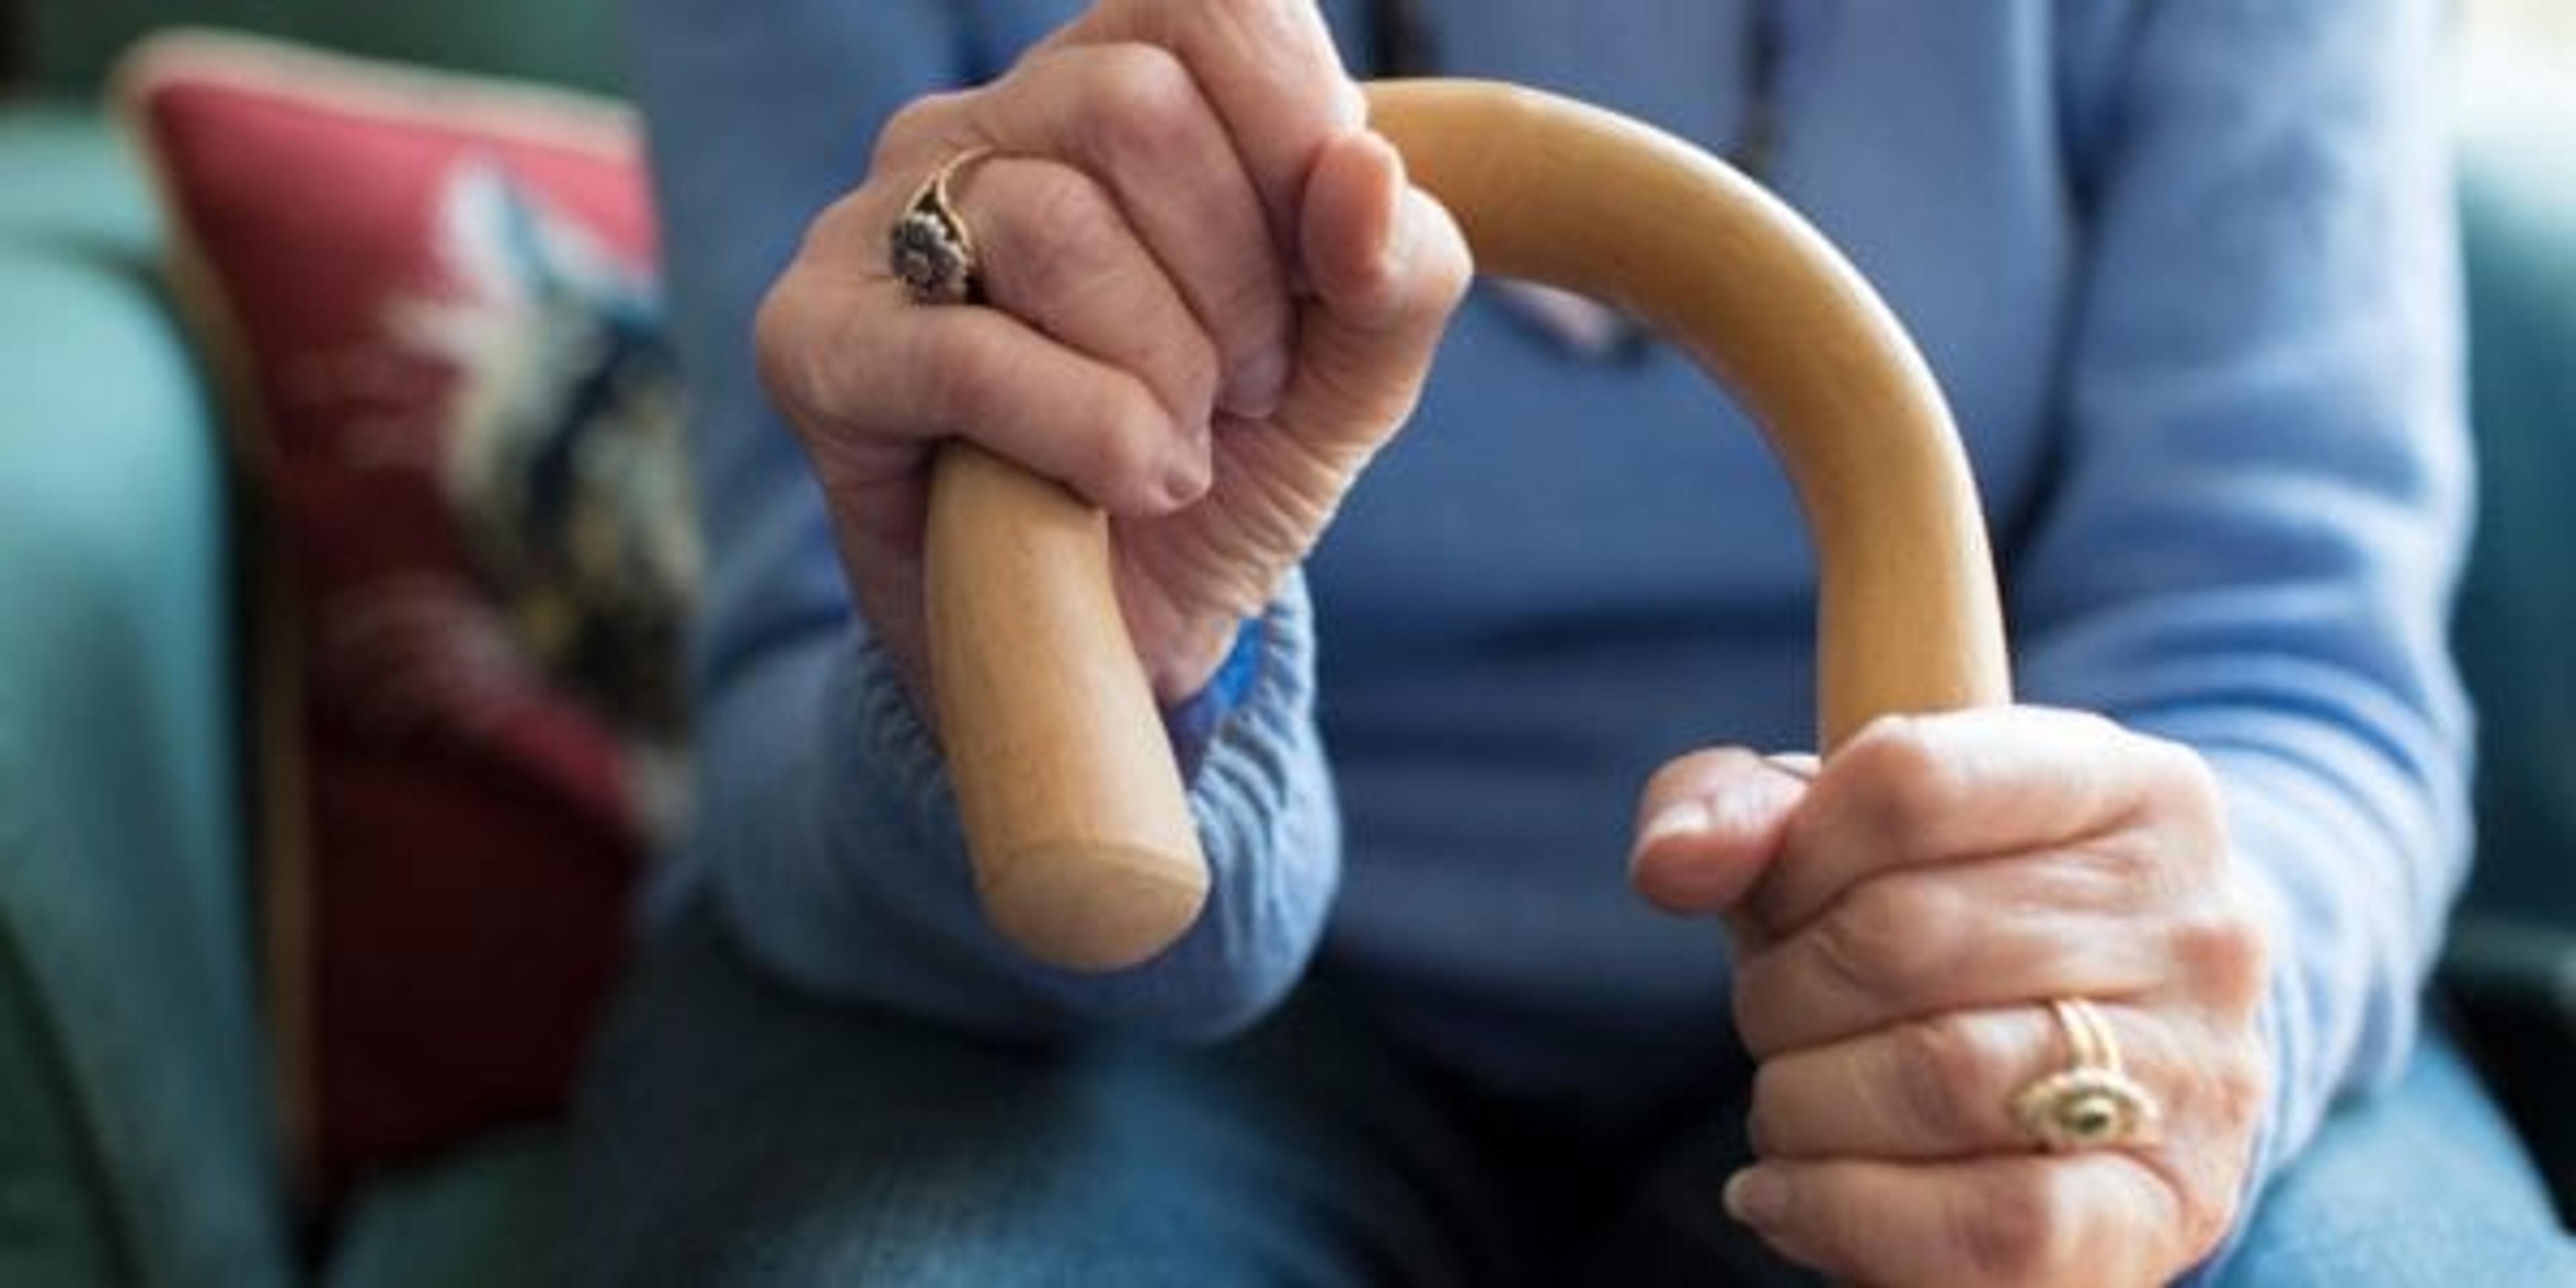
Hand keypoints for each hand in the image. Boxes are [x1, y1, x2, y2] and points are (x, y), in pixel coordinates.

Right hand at [755, 0, 1471, 703]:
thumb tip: (1362, 174)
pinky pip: (970, 353)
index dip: (1296, 121)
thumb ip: (1394, 273)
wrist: (1106, 643)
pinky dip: (1089, 434)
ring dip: (1163, 370)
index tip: (1328, 261)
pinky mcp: (816, 342)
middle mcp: (980, 125)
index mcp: (1109, 87)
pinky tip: (1128, 487)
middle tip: (1244, 387)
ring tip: (1176, 450)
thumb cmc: (1214, 472)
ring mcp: (879, 224)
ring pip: (1054, 222)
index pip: (1209, 3)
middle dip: (1237, 276)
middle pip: (1134, 103)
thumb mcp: (1347, 380)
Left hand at [1630, 707, 2271, 1285]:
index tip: (1779, 899)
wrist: (2110, 1072)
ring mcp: (2198, 1072)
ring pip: (1938, 1077)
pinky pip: (1990, 1224)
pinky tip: (1785, 1194)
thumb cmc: (1945, 924)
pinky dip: (1842, 1212)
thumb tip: (1674, 862)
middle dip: (1782, 989)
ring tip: (1789, 1103)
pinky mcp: (2167, 1210)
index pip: (1908, 779)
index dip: (1794, 854)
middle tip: (1776, 1016)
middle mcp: (2197, 919)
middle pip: (1902, 935)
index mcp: (2129, 785)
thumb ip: (1735, 810)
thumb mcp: (1841, 837)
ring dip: (1802, 1100)